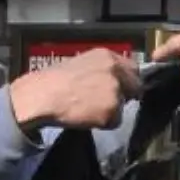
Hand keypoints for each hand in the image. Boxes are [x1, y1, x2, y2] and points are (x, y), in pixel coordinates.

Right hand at [9, 48, 138, 131]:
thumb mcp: (81, 64)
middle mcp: (115, 70)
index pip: (133, 67)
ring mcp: (115, 90)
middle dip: (124, 95)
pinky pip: (114, 122)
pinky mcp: (111, 109)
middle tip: (104, 102)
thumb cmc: (54, 81)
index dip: (126, 80)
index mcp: (107, 55)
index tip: (119, 88)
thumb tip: (111, 80)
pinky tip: (87, 117)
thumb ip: (101, 69)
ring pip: (123, 106)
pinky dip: (103, 123)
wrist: (44, 96)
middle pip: (135, 86)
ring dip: (111, 111)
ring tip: (89, 110)